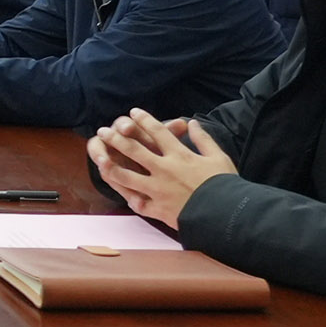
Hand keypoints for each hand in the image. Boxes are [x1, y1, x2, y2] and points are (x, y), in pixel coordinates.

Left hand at [88, 109, 239, 226]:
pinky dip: (128, 197)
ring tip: (100, 158)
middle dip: (117, 138)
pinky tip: (120, 192)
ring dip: (112, 166)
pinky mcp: (158, 209)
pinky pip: (137, 202)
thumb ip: (204, 139)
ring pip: (127, 176)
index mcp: (180, 155)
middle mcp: (164, 169)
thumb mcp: (218, 157)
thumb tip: (193, 122)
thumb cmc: (224, 184)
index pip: (158, 132)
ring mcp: (158, 190)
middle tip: (104, 131)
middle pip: (134, 150)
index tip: (133, 112)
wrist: (225, 214)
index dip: (144, 120)